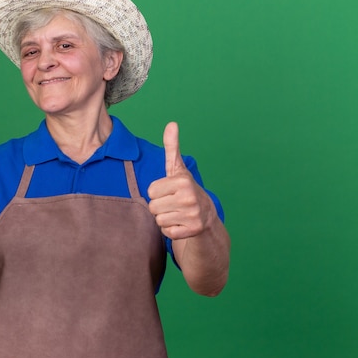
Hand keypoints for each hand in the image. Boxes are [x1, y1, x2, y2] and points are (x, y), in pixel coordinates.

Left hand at [148, 122, 215, 240]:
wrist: (207, 216)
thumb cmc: (186, 190)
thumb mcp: (178, 169)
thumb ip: (172, 147)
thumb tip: (171, 124)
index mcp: (182, 181)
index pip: (151, 191)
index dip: (158, 193)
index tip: (170, 192)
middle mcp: (189, 197)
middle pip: (153, 207)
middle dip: (161, 207)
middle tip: (174, 204)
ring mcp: (192, 215)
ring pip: (159, 220)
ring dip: (165, 219)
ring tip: (178, 213)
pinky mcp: (192, 231)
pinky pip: (167, 232)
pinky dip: (171, 230)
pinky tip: (181, 224)